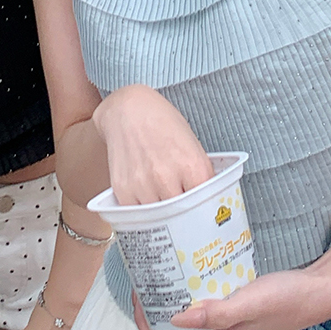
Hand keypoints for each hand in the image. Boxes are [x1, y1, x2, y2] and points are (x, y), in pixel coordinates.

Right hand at [94, 85, 213, 204]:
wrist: (129, 109)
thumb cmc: (162, 122)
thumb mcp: (193, 145)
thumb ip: (200, 175)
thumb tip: (207, 200)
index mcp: (192, 165)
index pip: (206, 205)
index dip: (205, 210)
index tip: (203, 213)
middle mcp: (167, 177)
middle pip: (183, 216)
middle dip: (185, 215)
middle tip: (184, 212)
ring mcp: (143, 184)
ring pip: (160, 219)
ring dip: (163, 215)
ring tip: (163, 201)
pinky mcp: (123, 189)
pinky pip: (137, 214)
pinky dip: (143, 212)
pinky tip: (146, 199)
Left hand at [131, 231, 330, 329]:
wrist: (321, 291)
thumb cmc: (288, 298)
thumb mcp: (251, 303)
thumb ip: (216, 313)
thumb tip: (176, 319)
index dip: (143, 327)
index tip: (137, 296)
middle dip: (150, 310)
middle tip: (144, 278)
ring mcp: (225, 325)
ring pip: (184, 320)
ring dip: (167, 301)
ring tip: (160, 272)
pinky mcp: (233, 310)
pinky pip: (200, 306)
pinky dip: (186, 293)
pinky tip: (187, 271)